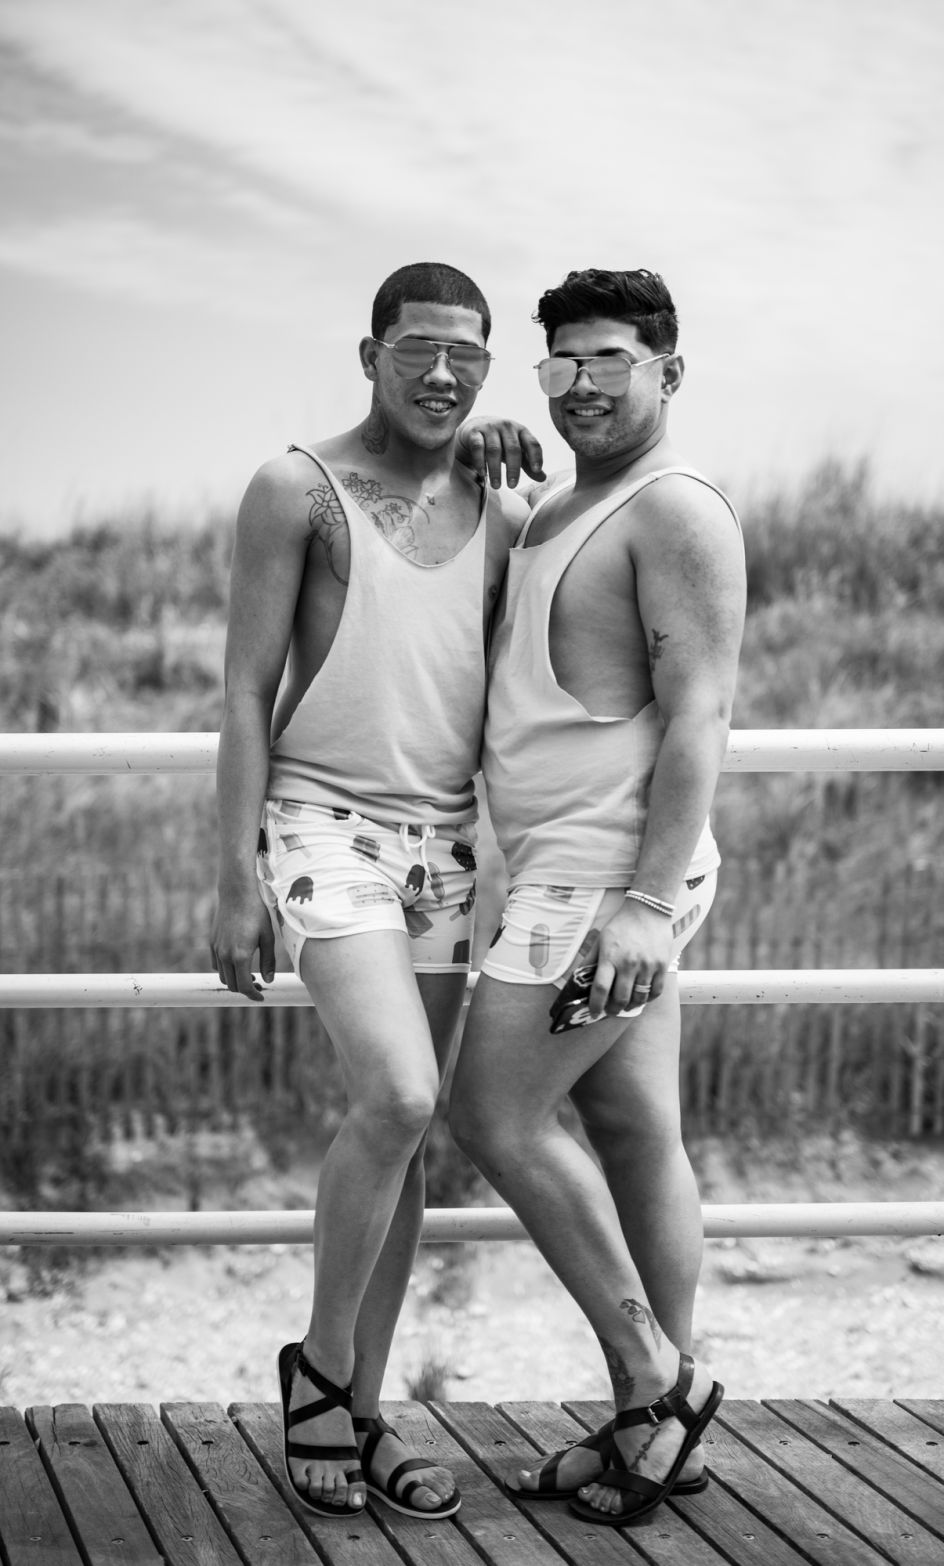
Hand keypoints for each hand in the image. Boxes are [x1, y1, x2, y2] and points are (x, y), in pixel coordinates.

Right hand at [211, 887, 276, 1001]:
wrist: (237, 894)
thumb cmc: (256, 913)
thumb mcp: (268, 937)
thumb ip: (268, 961)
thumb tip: (268, 981)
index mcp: (240, 955)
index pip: (244, 986)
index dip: (253, 995)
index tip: (262, 997)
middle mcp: (225, 955)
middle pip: (232, 985)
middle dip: (245, 989)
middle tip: (259, 985)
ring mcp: (216, 949)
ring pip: (223, 976)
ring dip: (234, 980)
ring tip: (249, 975)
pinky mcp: (212, 943)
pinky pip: (216, 965)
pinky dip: (225, 970)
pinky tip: (237, 964)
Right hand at [456, 416, 544, 489]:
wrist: (475, 427)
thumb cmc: (501, 442)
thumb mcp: (516, 451)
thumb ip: (528, 463)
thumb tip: (542, 478)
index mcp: (521, 431)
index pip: (532, 443)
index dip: (536, 456)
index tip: (537, 470)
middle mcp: (507, 427)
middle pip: (513, 448)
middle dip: (513, 468)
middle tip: (513, 485)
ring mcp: (490, 428)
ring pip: (494, 450)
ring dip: (496, 470)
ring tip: (497, 486)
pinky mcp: (474, 432)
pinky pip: (478, 447)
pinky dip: (480, 462)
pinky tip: (482, 474)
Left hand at [588, 902, 672, 1020]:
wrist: (648, 910)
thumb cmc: (621, 924)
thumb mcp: (601, 939)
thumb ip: (590, 960)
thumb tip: (578, 979)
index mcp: (610, 957)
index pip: (601, 988)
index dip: (596, 1005)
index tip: (594, 1013)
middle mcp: (629, 963)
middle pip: (620, 998)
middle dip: (613, 1010)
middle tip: (609, 1011)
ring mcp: (647, 965)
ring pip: (639, 998)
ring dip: (630, 1006)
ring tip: (625, 1006)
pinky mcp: (662, 965)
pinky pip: (655, 991)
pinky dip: (647, 999)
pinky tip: (641, 997)